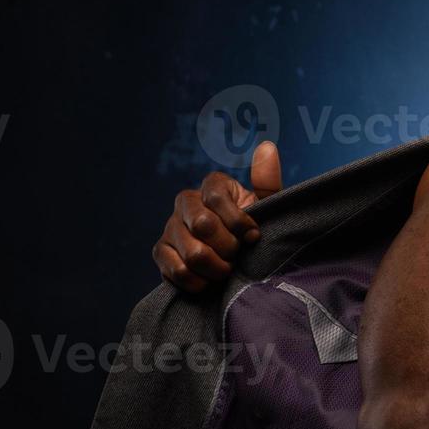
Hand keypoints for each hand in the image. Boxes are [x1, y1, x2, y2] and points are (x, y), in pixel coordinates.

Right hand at [152, 141, 281, 292]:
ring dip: (217, 268)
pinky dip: (198, 281)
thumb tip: (267, 146)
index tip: (253, 236)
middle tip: (238, 256)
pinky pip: (177, 270)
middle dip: (228, 247)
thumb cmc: (253, 232)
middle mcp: (186, 201)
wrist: (238, 265)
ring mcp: (170, 226)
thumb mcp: (268, 209)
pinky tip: (209, 281)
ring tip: (226, 270)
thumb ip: (267, 181)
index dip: (238, 221)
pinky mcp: (160, 251)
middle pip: (202, 225)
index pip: (216, 197)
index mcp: (212, 185)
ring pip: (192, 252)